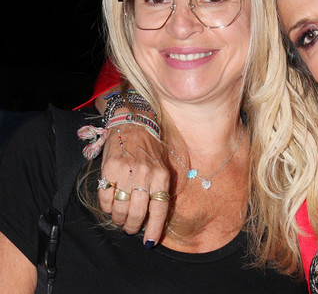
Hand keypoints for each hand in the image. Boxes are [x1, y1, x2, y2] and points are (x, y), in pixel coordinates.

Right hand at [98, 118, 169, 247]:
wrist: (133, 124)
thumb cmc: (149, 149)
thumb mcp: (162, 166)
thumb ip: (159, 188)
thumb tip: (154, 217)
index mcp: (161, 176)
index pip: (159, 209)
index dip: (153, 229)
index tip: (149, 243)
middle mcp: (144, 175)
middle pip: (138, 213)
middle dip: (132, 226)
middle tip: (130, 229)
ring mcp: (125, 172)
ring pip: (119, 209)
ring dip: (118, 219)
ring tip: (119, 219)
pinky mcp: (108, 170)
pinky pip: (105, 198)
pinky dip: (106, 207)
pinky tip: (110, 206)